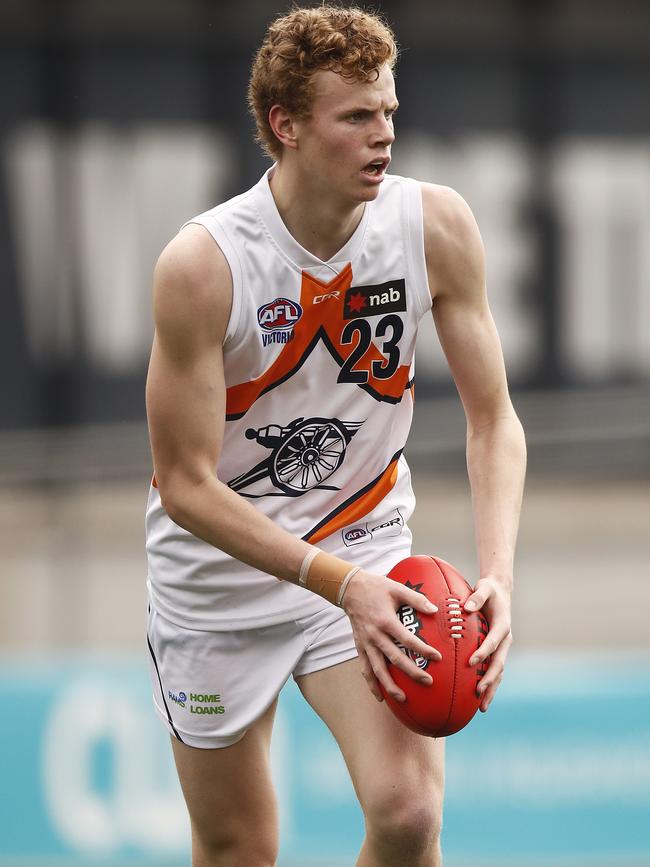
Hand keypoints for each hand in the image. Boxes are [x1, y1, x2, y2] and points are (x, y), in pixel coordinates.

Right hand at [341, 570, 441, 702]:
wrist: (349, 589)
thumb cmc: (376, 587)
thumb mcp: (397, 589)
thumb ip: (416, 599)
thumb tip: (435, 609)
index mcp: (386, 621)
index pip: (407, 639)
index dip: (422, 649)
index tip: (437, 657)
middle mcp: (375, 635)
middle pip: (395, 658)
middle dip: (412, 672)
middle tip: (428, 681)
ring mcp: (366, 643)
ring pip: (378, 669)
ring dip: (390, 685)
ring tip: (403, 699)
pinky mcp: (360, 646)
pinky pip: (365, 668)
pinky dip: (371, 683)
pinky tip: (380, 696)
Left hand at [465, 576, 512, 711]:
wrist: (500, 592)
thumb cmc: (489, 590)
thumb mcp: (484, 588)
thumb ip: (476, 597)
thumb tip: (466, 608)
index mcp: (502, 625)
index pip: (493, 642)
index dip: (483, 653)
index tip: (471, 662)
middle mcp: (505, 639)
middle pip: (498, 663)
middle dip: (489, 679)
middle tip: (477, 691)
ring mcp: (502, 648)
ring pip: (498, 672)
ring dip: (491, 688)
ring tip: (482, 707)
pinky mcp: (497, 652)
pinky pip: (494, 671)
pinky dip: (489, 685)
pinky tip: (479, 700)